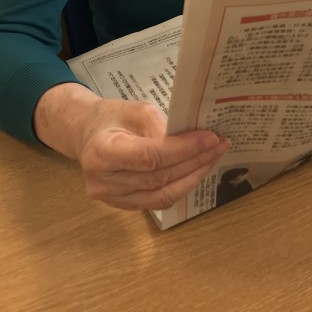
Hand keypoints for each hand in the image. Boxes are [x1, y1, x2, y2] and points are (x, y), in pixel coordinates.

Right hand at [34, 84, 229, 210]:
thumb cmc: (112, 117)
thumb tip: (193, 141)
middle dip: (195, 161)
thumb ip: (161, 126)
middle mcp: (103, 182)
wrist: (87, 134)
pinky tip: (196, 171)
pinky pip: (157, 201)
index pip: (150, 156)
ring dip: (193, 177)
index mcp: (102, 153)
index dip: (184, 150)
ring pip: (161, 195)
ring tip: (213, 158)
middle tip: (220, 145)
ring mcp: (111, 199)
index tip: (210, 138)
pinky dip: (180, 187)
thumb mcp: (136, 110)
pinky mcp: (122, 206)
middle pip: (159, 177)